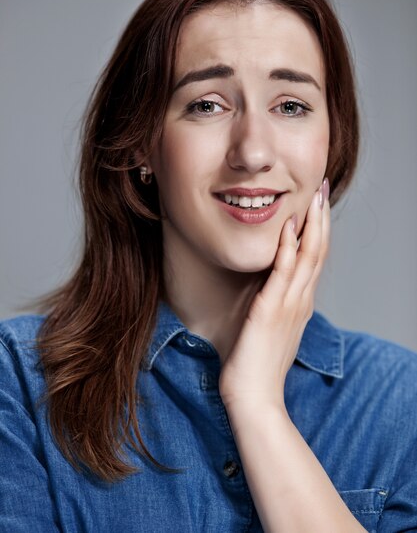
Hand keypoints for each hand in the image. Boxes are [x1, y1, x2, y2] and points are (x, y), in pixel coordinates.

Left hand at [218, 179, 329, 412]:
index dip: (319, 231)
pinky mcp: (271, 310)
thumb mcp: (272, 329)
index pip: (314, 259)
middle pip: (317, 251)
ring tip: (314, 198)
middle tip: (322, 190)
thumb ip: (276, 306)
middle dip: (321, 219)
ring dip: (312, 225)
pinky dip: (287, 247)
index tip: (317, 206)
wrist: (254, 398)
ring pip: (307, 257)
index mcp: (300, 303)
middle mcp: (301, 300)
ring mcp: (289, 304)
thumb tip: (270, 289)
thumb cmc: (257, 364)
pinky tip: (288, 226)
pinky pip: (282, 272)